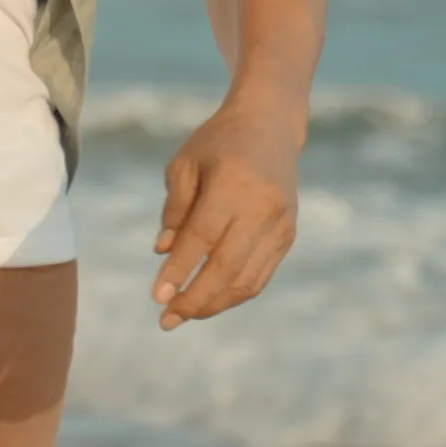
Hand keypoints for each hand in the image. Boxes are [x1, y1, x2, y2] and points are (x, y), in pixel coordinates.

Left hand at [150, 92, 303, 329]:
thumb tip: (162, 252)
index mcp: (234, 182)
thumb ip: (174, 209)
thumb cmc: (218, 143)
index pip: (202, 237)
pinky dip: (233, 294)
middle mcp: (262, 206)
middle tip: (166, 320)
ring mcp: (281, 224)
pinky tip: (209, 300)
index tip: (157, 297)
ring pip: (247, 280)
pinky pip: (260, 276)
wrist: (270, 126)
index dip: (179, 270)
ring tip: (183, 314)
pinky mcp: (288, 235)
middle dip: (195, 299)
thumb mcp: (185, 163)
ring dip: (214, 304)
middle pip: (227, 267)